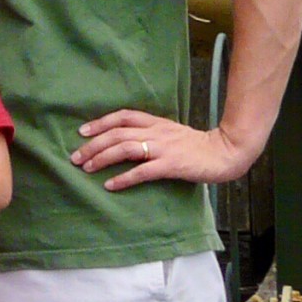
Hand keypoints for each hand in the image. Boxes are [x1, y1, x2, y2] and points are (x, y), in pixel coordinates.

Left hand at [74, 110, 252, 189]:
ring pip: (125, 149)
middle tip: (76, 157)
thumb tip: (123, 141)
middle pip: (117, 133)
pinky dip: (124, 178)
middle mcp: (156, 132)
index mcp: (155, 122)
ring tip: (86, 168)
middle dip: (93, 145)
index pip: (122, 116)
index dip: (100, 123)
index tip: (81, 131)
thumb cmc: (196, 146)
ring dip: (102, 158)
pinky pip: (142, 171)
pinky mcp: (171, 164)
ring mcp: (164, 148)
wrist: (225, 152)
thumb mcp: (170, 132)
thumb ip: (150, 133)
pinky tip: (110, 185)